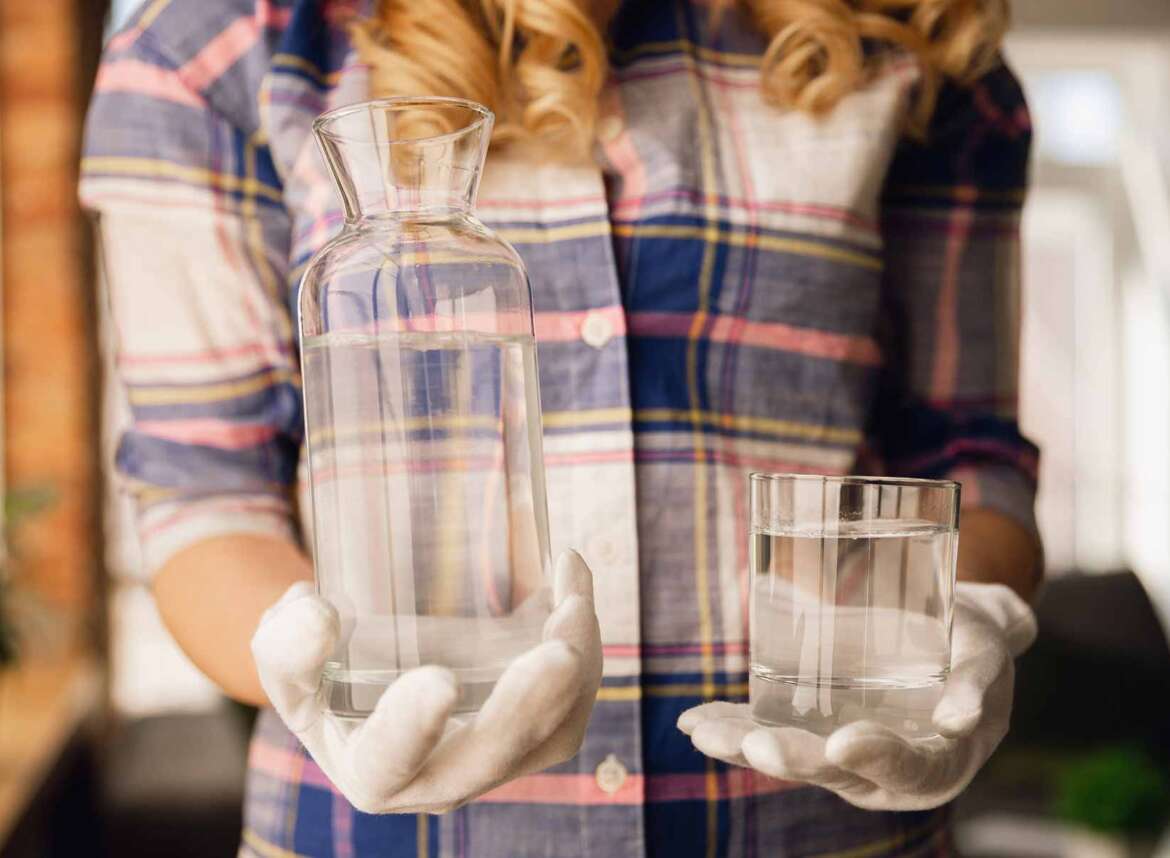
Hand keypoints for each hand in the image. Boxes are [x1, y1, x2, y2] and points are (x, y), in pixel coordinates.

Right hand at [250, 550, 601, 813]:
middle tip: (556, 648)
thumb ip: (286, 644)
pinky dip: (583, 648)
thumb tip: (316, 612)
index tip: (438, 679)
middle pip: (494, 755)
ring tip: (574, 598)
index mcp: (373, 770)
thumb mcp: (287, 662)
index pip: (391, 761)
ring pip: (551, 734)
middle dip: (531, 703)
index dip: (413, 727)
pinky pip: (572, 706)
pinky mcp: (531, 735)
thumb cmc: (325, 673)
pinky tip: (572, 586)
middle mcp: (439, 781)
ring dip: (575, 671)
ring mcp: (494, 763)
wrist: (371, 678)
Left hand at [677, 582, 1036, 810]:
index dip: (875, 757)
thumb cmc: (973, 647)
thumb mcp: (985, 656)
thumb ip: (973, 684)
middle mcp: (884, 773)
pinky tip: (693, 724)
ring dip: (742, 746)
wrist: (950, 640)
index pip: (906, 769)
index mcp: (936, 763)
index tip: (842, 742)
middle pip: (835, 770)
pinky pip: (770, 736)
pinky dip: (732, 729)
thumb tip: (960, 719)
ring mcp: (842, 756)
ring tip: (702, 732)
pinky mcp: (813, 734)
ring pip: (791, 757)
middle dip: (792, 758)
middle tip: (755, 744)